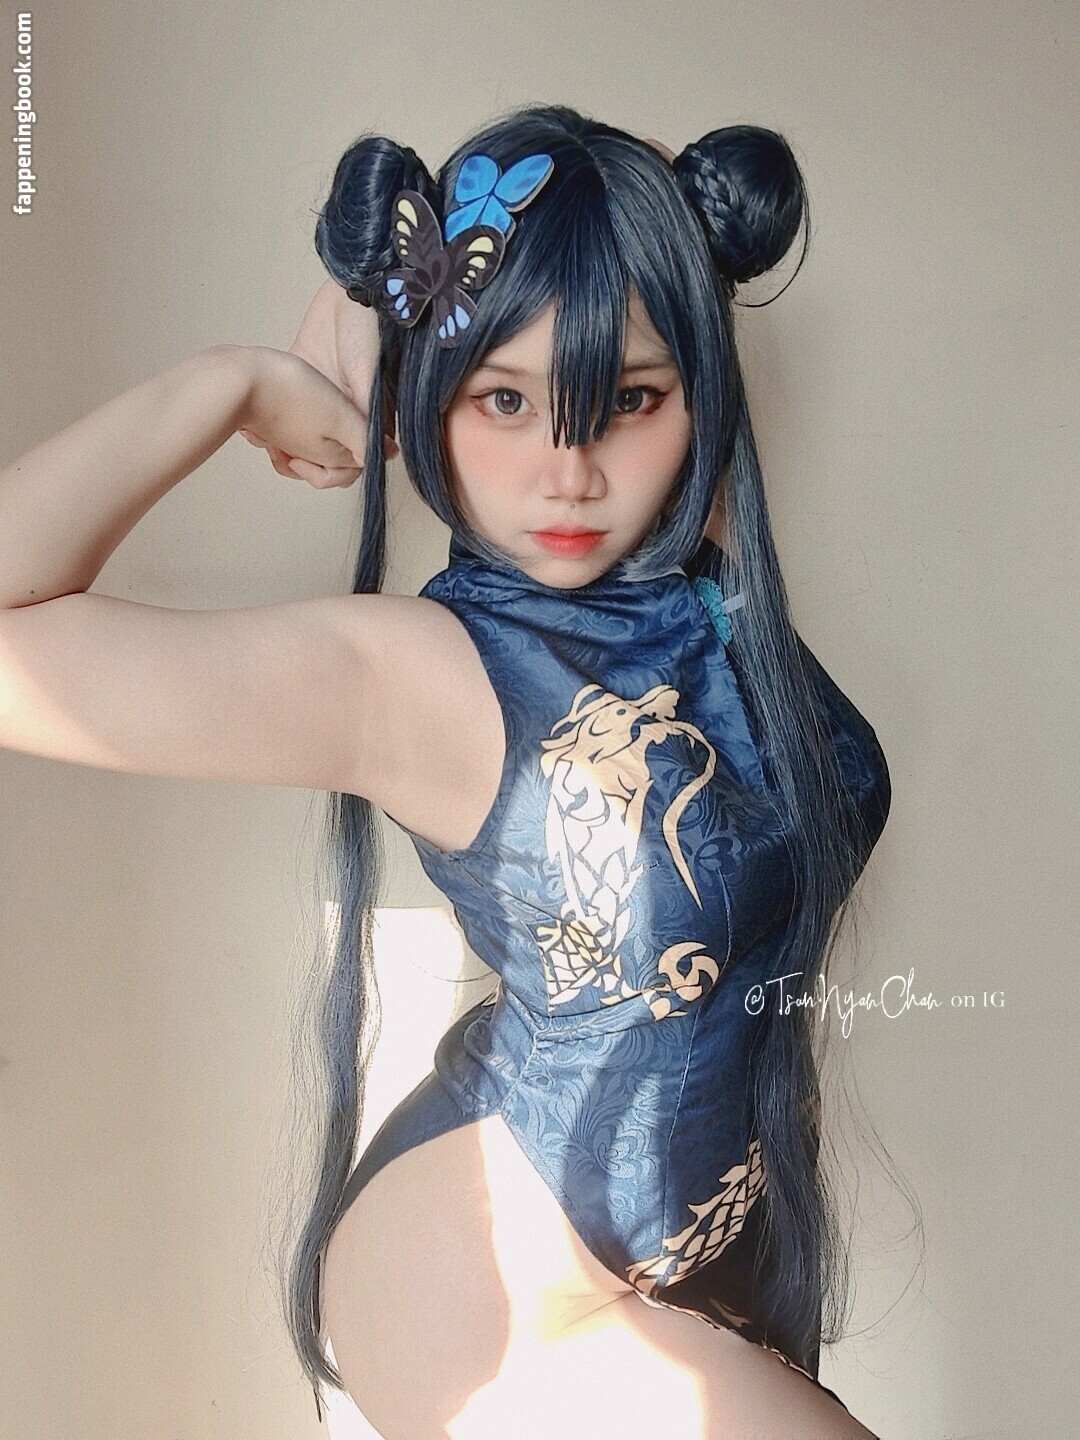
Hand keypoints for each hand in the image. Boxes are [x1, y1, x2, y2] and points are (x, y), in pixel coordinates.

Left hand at [239, 281, 392, 480]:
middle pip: (326, 455)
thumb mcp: (370, 375)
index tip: (308, 469)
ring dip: (286, 447)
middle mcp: (348, 410)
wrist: (352, 286)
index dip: (333, 471)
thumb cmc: (368, 326)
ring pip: (304, 439)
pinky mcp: (305, 378)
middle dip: (305, 463)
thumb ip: (369, 415)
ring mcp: (324, 397)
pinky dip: (274, 424)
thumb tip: (374, 455)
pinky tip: (258, 426)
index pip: (355, 458)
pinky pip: (289, 412)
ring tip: (267, 444)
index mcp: (370, 413)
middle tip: (284, 460)